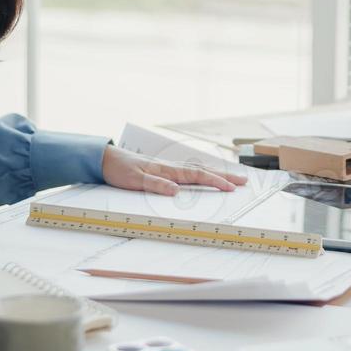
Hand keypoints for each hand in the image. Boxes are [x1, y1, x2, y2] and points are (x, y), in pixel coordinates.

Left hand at [101, 145, 248, 195]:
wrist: (106, 159)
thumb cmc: (120, 170)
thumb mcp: (135, 181)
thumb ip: (156, 184)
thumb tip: (177, 190)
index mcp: (167, 170)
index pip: (197, 176)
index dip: (215, 181)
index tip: (231, 188)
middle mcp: (171, 167)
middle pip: (203, 171)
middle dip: (224, 176)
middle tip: (244, 181)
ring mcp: (169, 168)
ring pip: (198, 170)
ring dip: (216, 174)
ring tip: (232, 178)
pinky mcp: (164, 171)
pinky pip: (189, 172)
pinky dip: (203, 174)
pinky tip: (206, 176)